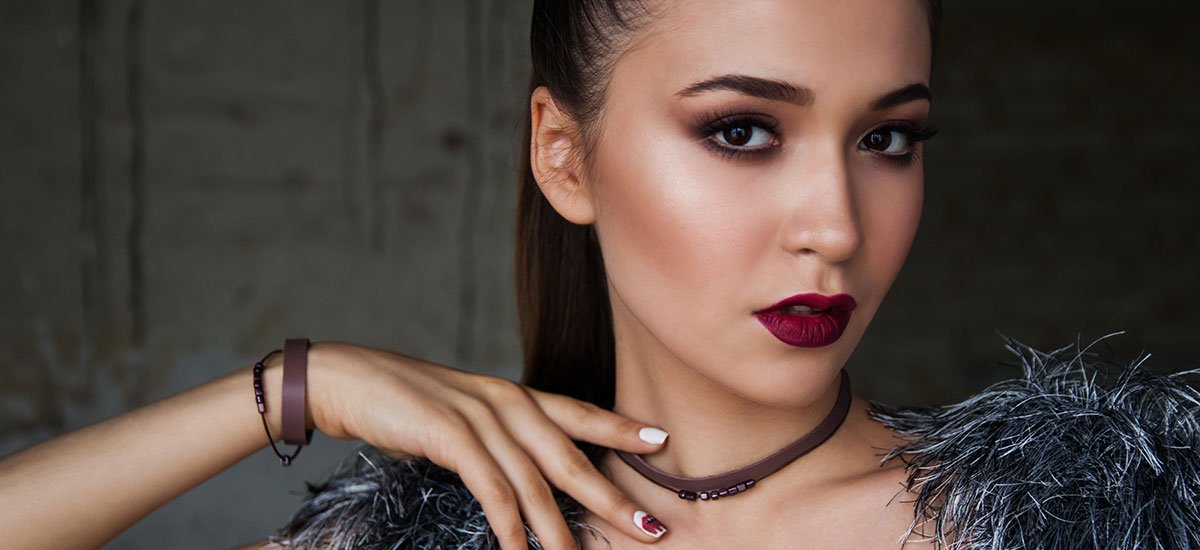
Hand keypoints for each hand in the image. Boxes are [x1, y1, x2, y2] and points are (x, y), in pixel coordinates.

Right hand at [303, 341, 670, 549]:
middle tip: (650, 528)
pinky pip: (491, 489)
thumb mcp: (466, 415)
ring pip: (535, 482)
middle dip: (612, 497)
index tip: (662, 441)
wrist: (350, 379)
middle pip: (571, 456)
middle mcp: (508, 402)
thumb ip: (501, 437)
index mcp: (515, 394)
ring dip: (560, 529)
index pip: (579, 412)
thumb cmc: (407, 403)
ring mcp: (481, 417)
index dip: (621, 427)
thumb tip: (531, 472)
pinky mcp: (451, 435)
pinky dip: (509, 525)